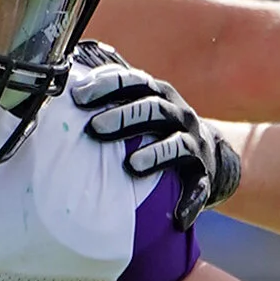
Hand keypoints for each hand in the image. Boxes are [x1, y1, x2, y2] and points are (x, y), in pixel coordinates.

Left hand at [71, 58, 242, 226]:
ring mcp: (193, 144)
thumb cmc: (158, 128)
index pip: (134, 82)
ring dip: (156, 153)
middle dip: (125, 116)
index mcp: (158, 95)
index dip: (108, 85)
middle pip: (153, 109)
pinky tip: (179, 218)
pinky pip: (199, 188)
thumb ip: (112, 88)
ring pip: (177, 145)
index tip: (78, 96)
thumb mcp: (140, 103)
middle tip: (95, 128)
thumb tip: (71, 62)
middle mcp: (178, 114)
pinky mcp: (203, 174)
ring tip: (132, 166)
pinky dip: (190, 202)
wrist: (208, 153)